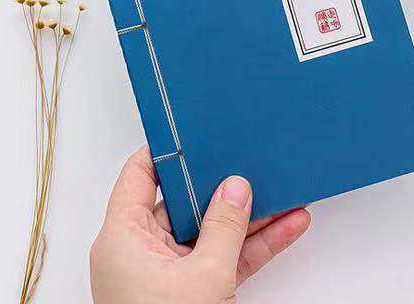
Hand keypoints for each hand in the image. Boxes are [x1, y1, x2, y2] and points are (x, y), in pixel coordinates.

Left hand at [90, 147, 310, 303]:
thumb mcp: (202, 277)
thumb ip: (223, 225)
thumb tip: (237, 186)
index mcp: (124, 237)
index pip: (140, 175)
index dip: (168, 149)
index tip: (198, 126)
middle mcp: (142, 249)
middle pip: (186, 200)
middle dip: (225, 181)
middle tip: (252, 155)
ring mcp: (169, 272)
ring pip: (214, 228)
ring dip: (253, 214)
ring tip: (287, 190)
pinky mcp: (193, 291)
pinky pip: (227, 256)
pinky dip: (256, 244)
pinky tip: (290, 226)